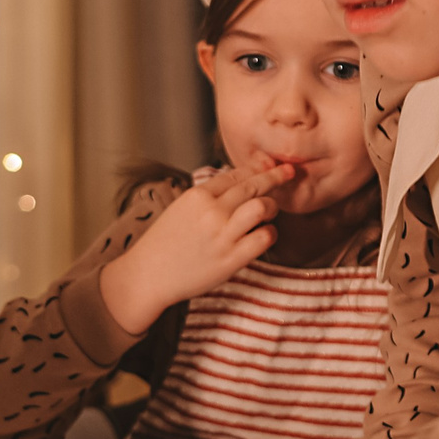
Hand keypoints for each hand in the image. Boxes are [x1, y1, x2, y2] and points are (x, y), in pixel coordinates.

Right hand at [98, 165, 294, 335]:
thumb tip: (237, 183)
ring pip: (262, 207)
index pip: (236, 174)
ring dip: (271, 206)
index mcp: (197, 195)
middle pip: (253, 185)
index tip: (269, 164)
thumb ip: (207, 197)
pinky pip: (264, 237)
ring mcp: (222, 235)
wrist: (148, 275)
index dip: (256, 168)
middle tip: (289, 172)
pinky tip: (265, 234)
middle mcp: (212, 211)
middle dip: (275, 176)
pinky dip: (270, 232)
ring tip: (269, 211)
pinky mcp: (231, 259)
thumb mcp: (181, 209)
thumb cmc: (164, 243)